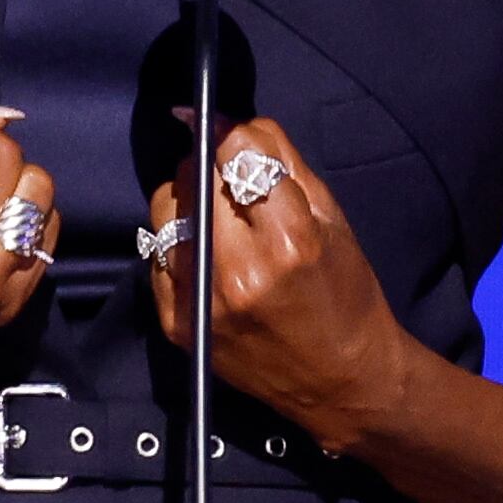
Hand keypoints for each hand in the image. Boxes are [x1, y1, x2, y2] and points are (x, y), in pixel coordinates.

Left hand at [146, 120, 412, 444]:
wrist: (341, 382)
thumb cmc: (345, 295)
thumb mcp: (333, 219)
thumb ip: (283, 162)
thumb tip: (231, 120)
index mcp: (289, 241)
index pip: (237, 152)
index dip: (236, 136)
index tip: (235, 136)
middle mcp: (238, 272)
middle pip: (195, 175)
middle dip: (210, 164)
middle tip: (229, 178)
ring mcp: (202, 302)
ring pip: (166, 210)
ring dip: (188, 200)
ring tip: (217, 217)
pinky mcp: (177, 325)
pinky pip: (156, 254)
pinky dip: (177, 241)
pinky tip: (207, 253)